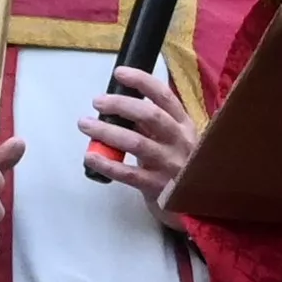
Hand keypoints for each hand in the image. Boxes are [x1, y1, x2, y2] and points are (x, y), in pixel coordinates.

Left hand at [83, 66, 194, 204]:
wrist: (195, 207)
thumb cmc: (179, 168)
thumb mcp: (174, 141)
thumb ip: (153, 125)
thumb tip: (121, 107)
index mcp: (184, 125)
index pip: (164, 96)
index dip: (142, 82)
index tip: (120, 73)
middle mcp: (180, 142)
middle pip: (150, 116)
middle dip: (120, 105)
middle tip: (97, 101)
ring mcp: (170, 165)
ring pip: (136, 143)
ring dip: (107, 131)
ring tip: (86, 124)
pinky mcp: (158, 187)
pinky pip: (129, 174)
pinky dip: (107, 163)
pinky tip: (91, 156)